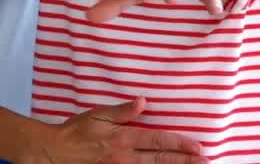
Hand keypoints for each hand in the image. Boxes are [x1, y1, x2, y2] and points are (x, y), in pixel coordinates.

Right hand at [24, 98, 205, 163]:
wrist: (55, 153)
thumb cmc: (76, 131)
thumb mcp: (98, 114)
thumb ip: (122, 110)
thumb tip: (143, 101)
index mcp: (124, 139)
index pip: (158, 142)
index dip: (179, 144)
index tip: (197, 147)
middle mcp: (126, 157)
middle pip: (161, 160)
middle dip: (184, 161)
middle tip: (204, 162)